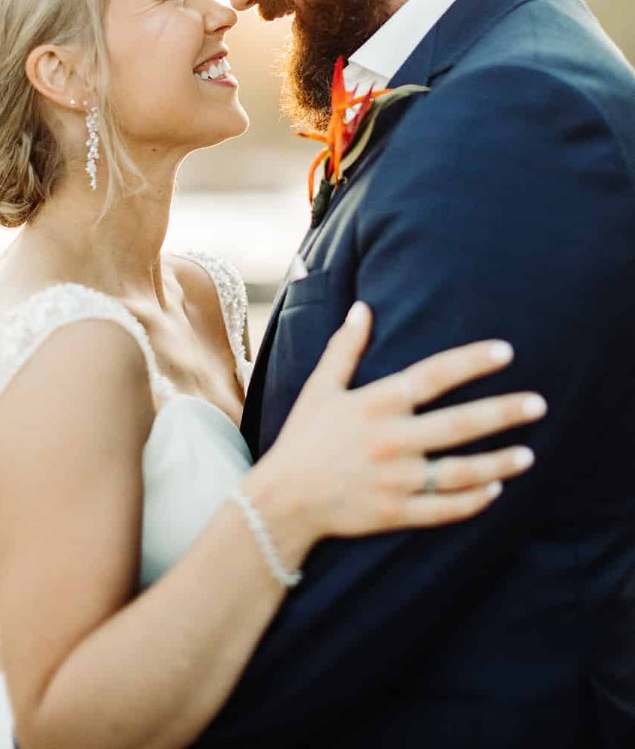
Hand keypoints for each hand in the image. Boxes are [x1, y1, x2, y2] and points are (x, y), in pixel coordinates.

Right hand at [270, 303, 546, 541]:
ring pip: (460, 471)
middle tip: (538, 404)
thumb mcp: (320, 388)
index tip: (505, 352)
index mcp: (375, 404)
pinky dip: (472, 501)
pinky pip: (444, 509)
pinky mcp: (396, 513)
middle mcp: (390, 440)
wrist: (282, 500)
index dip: (470, 362)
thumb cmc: (303, 437)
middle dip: (503, 413)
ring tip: (529, 454)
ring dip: (498, 463)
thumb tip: (363, 308)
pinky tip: (495, 491)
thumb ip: (344, 349)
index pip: (432, 376)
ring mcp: (396, 480)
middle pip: (458, 424)